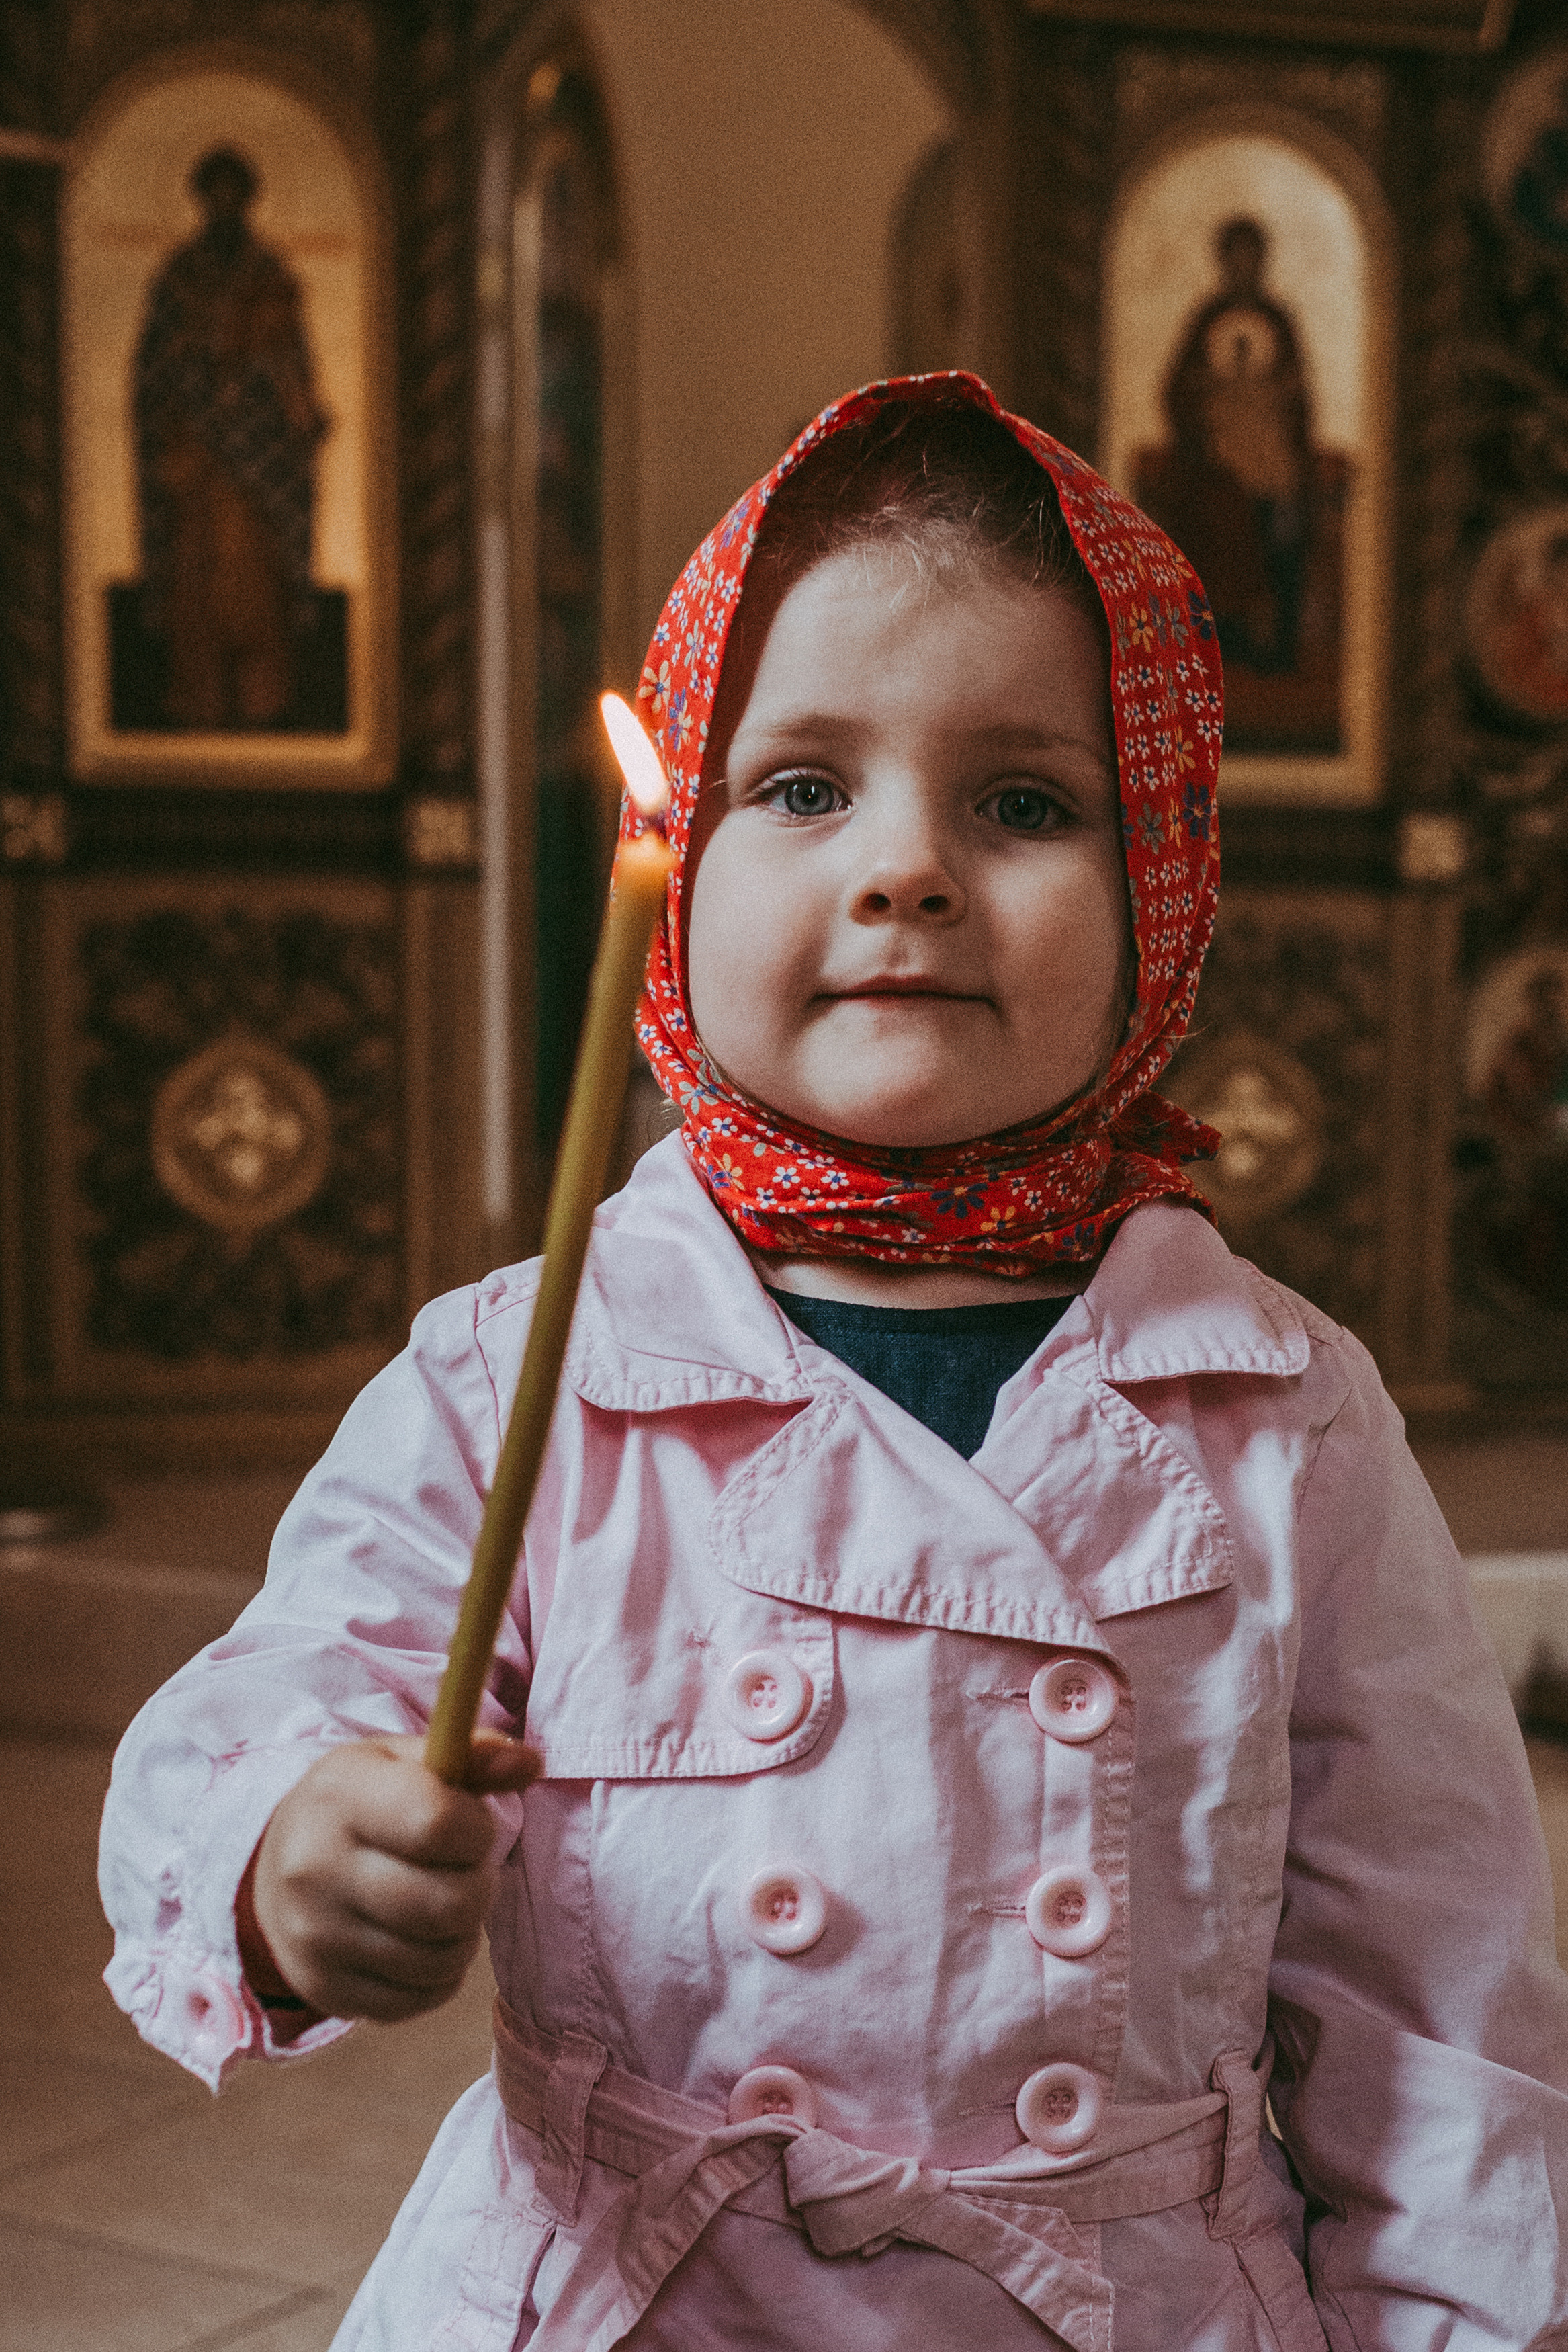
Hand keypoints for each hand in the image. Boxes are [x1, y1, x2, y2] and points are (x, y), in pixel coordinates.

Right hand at [246, 1730, 539, 2022]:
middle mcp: (315, 1869)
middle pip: (449, 1904)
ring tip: (443, 1902)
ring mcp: (315, 1937)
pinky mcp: (325, 1989)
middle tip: (464, 1870)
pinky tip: (422, 1939)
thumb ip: (473, 1757)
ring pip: (441, 1959)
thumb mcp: (405, 1761)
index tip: (471, 1825)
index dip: (477, 1830)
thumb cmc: (361, 1804)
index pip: (437, 1824)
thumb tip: (531, 1764)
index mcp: (340, 1795)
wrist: (273, 1867)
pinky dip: (439, 1973)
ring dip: (462, 1932)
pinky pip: (421, 1999)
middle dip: (479, 1887)